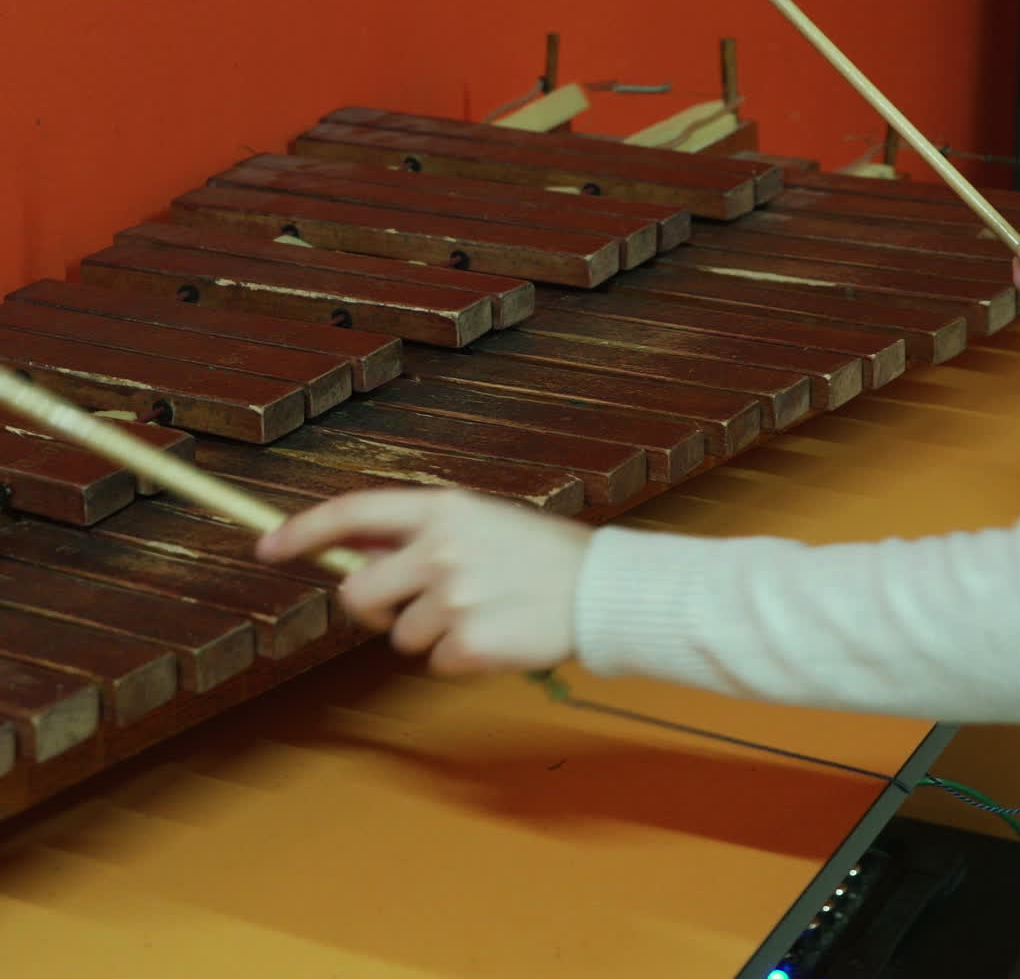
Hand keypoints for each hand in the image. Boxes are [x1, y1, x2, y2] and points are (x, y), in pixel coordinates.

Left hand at [256, 488, 592, 675]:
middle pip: (358, 593)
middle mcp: (441, 548)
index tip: (267, 547)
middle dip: (375, 606)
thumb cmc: (539, 553)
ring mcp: (453, 597)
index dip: (303, 530)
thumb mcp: (481, 521)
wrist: (601, 588)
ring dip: (433, 632)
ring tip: (485, 610)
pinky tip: (499, 633)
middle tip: (419, 602)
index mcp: (444, 507)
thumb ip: (420, 532)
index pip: (353, 512)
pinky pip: (437, 662)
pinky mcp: (468, 643)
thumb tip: (356, 549)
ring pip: (400, 635)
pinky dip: (463, 656)